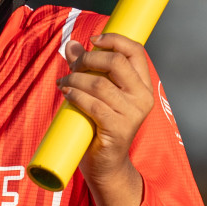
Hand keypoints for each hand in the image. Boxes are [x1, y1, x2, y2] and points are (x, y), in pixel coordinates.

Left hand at [59, 32, 151, 205]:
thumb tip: (71, 45)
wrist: (106, 165)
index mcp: (143, 86)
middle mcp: (143, 98)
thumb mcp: (97, 95)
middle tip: (72, 66)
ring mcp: (132, 114)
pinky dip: (75, 95)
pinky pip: (92, 104)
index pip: (135, 51)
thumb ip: (88, 70)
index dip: (114, 39)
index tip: (93, 40)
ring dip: (75, 79)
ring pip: (99, 83)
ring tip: (63, 84)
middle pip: (116, 62)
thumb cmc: (100, 127)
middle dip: (89, 59)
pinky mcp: (118, 129)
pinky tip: (67, 94)